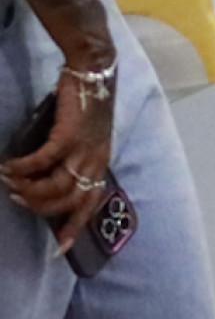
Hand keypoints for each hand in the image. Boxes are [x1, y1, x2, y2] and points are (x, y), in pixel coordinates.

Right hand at [2, 66, 115, 252]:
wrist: (92, 69)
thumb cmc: (84, 101)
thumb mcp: (84, 135)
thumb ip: (72, 156)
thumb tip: (45, 175)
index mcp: (101, 163)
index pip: (91, 204)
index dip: (75, 227)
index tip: (59, 249)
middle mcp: (96, 160)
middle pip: (70, 200)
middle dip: (41, 207)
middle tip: (18, 201)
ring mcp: (85, 148)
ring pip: (57, 185)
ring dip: (30, 189)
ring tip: (9, 183)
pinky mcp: (70, 134)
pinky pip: (44, 160)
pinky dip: (25, 167)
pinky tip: (9, 165)